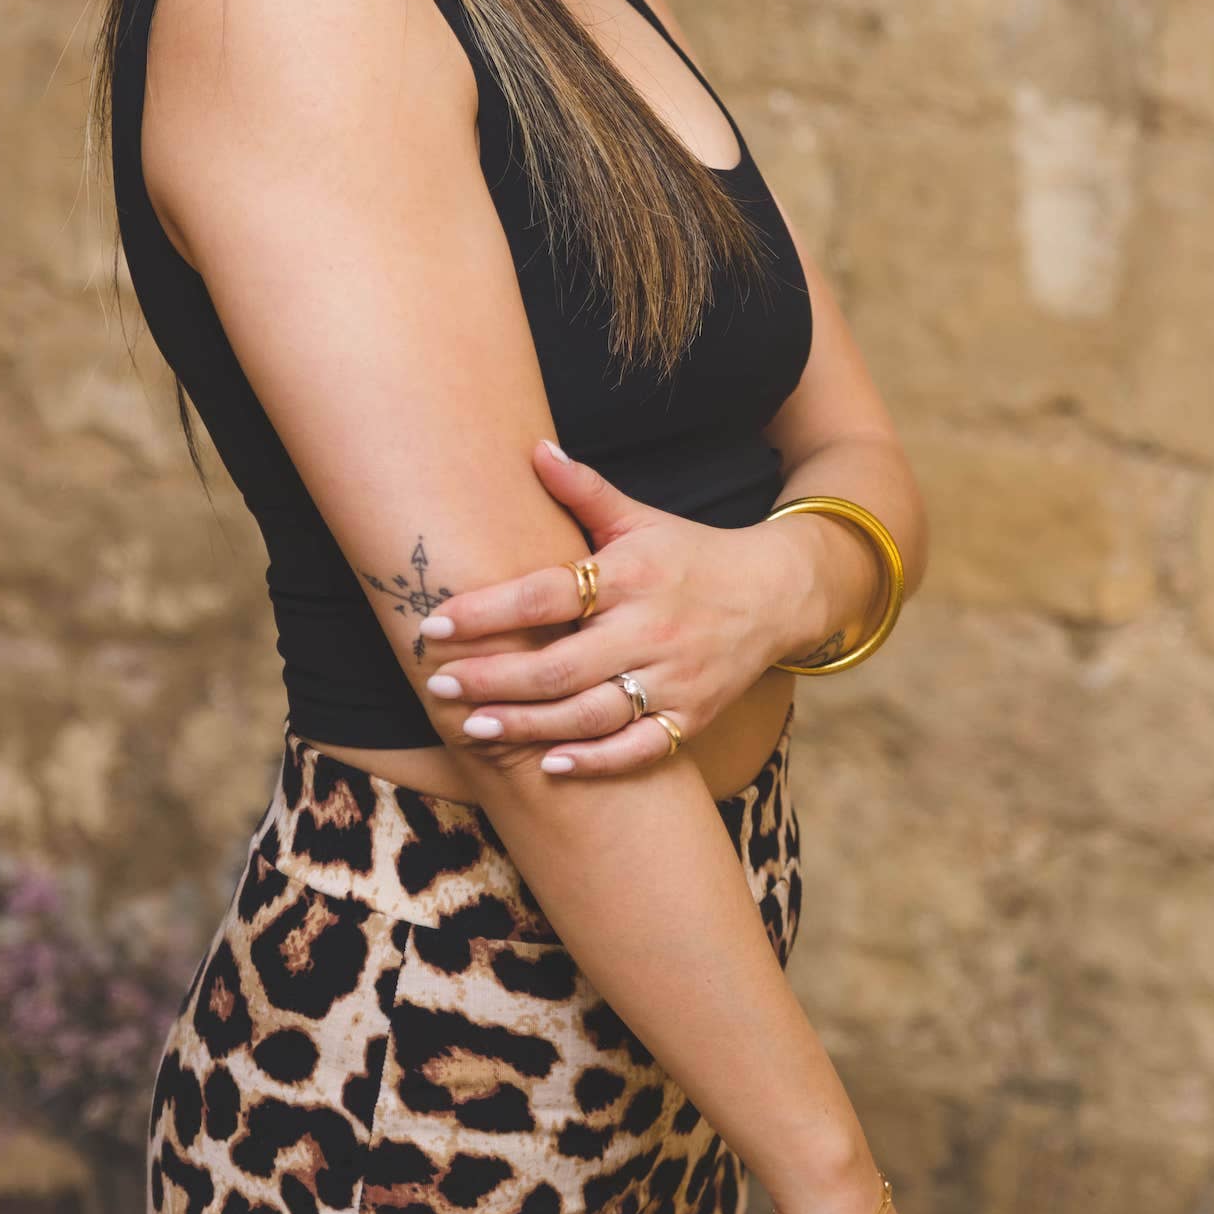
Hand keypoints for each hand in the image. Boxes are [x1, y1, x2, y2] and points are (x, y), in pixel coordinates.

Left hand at [414, 438, 799, 773]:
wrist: (777, 595)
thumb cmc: (691, 555)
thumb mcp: (640, 519)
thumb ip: (584, 491)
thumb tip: (535, 448)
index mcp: (631, 576)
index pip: (547, 593)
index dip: (488, 610)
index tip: (436, 621)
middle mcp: (652, 629)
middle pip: (561, 665)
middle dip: (494, 679)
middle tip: (440, 685)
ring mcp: (674, 678)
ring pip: (592, 714)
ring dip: (530, 725)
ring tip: (475, 728)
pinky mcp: (692, 716)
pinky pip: (641, 749)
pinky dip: (597, 761)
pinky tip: (551, 765)